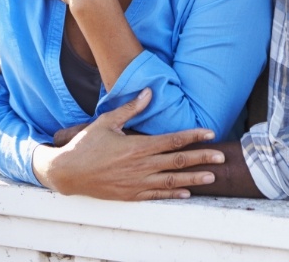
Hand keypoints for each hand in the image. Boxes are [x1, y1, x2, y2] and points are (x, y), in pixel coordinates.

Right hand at [33, 88, 224, 200]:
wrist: (67, 172)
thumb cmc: (86, 144)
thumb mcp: (108, 121)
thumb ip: (131, 107)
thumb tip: (149, 91)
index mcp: (137, 146)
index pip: (172, 140)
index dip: (193, 136)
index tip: (210, 134)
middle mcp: (141, 166)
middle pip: (178, 162)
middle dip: (201, 159)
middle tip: (221, 158)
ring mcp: (136, 183)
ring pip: (171, 181)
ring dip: (193, 179)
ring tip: (211, 177)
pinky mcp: (130, 195)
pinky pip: (156, 195)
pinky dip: (173, 194)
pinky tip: (187, 193)